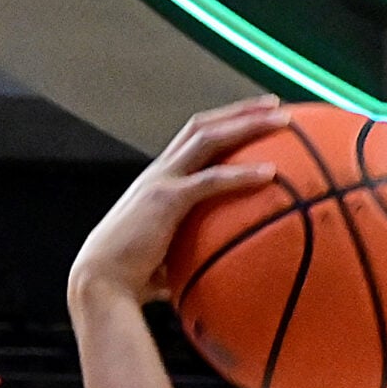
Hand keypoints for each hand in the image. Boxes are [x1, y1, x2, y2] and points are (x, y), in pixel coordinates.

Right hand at [68, 98, 287, 308]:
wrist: (102, 283)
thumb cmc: (137, 277)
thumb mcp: (174, 252)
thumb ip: (200, 247)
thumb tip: (236, 264)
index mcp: (160, 179)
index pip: (194, 138)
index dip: (224, 123)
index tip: (258, 116)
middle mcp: (160, 171)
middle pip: (202, 126)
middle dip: (241, 111)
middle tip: (278, 104)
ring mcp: (160, 181)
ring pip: (207, 139)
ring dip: (247, 125)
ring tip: (284, 120)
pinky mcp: (165, 200)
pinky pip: (210, 181)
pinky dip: (241, 174)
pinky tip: (271, 174)